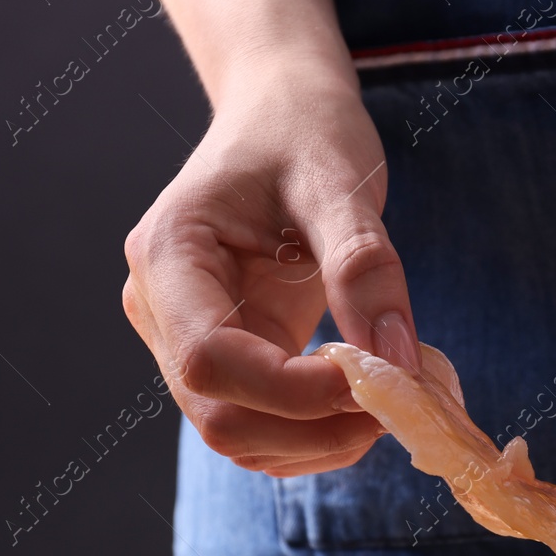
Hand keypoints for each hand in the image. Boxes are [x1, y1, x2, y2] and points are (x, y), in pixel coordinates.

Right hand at [121, 60, 420, 477]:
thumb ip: (363, 268)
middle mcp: (160, 309)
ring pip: (239, 434)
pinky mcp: (226, 358)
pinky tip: (367, 403)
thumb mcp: (340, 183)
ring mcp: (185, 340)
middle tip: (396, 408)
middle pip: (218, 413)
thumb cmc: (302, 130)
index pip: (210, 359)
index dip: (291, 391)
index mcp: (168, 256)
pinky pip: (262, 423)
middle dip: (311, 429)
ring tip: (391, 403)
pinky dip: (316, 434)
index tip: (374, 385)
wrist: (282, 113)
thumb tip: (395, 361)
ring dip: (318, 442)